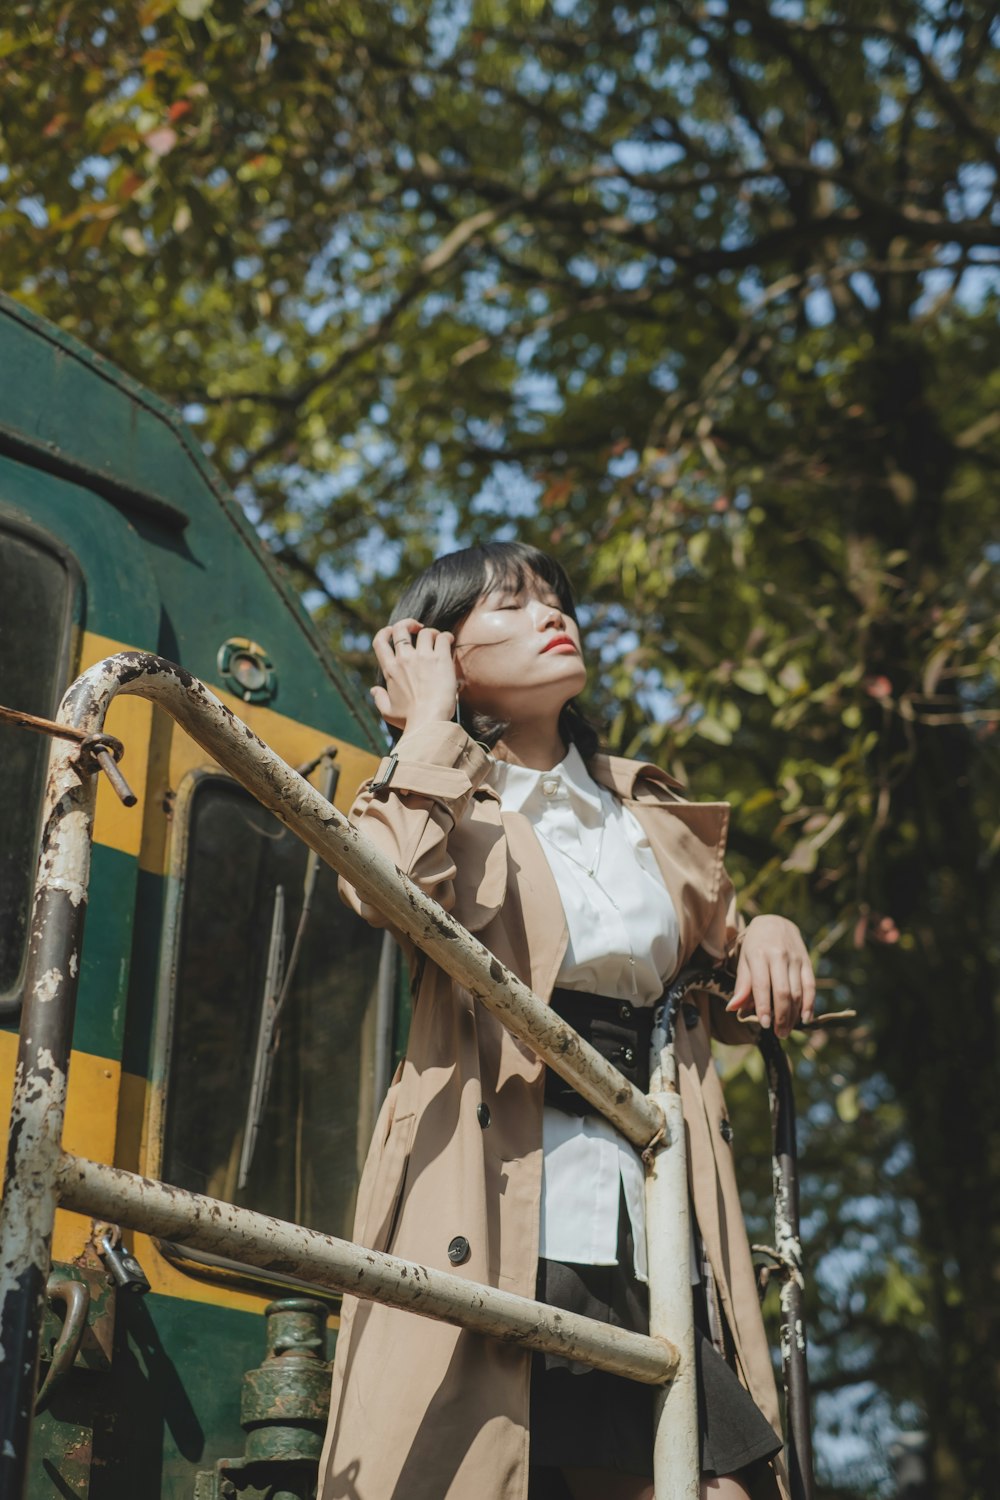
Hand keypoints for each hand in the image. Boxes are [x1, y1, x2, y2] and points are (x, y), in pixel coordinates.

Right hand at [371, 619, 459, 733]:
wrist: (428, 721)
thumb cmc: (409, 720)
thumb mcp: (388, 712)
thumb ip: (379, 699)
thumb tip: (373, 689)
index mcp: (390, 669)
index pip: (380, 641)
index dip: (385, 631)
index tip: (393, 631)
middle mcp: (404, 659)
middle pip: (400, 628)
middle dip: (408, 624)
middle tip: (418, 629)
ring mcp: (422, 657)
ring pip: (425, 632)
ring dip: (431, 633)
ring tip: (438, 640)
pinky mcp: (440, 659)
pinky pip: (442, 637)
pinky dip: (446, 637)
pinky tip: (449, 642)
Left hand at [726, 915, 815, 1037]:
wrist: (775, 922)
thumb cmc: (754, 946)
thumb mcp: (744, 960)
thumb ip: (742, 985)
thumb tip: (732, 1009)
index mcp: (758, 954)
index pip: (761, 985)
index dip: (764, 1007)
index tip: (764, 1025)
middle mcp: (778, 956)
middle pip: (783, 991)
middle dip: (781, 1016)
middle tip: (778, 1033)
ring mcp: (795, 958)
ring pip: (797, 991)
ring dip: (793, 1014)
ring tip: (786, 1030)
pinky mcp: (807, 961)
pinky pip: (810, 985)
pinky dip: (809, 1004)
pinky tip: (806, 1018)